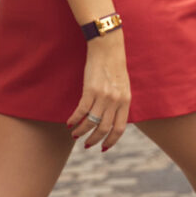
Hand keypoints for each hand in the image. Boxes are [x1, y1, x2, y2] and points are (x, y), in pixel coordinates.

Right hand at [69, 30, 131, 151]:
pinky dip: (74, 119)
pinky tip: (69, 123)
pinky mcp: (90, 90)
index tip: (104, 147)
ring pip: (92, 122)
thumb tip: (110, 117)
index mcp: (126, 102)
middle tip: (86, 145)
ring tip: (75, 135)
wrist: (108, 49)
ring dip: (82, 131)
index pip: (119, 128)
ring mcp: (103, 96)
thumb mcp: (122, 87)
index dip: (111, 140)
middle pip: (104, 128)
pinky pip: (81, 110)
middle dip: (94, 139)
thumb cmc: (114, 66)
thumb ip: (119, 102)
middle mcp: (116, 102)